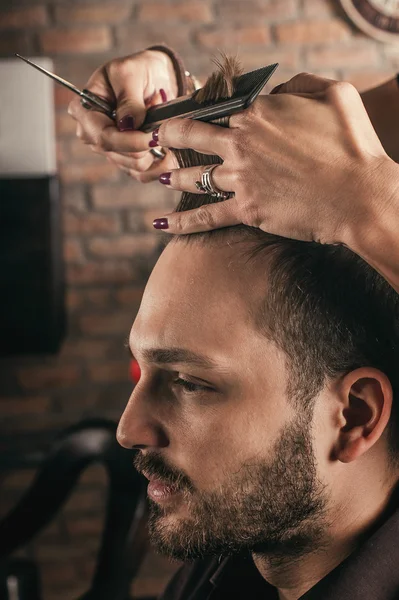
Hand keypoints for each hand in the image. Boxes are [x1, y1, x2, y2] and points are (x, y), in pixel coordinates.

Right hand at [68, 49, 177, 181]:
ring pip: (135, 167)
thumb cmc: (138, 71)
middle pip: (119, 155)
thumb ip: (128, 99)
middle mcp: (92, 134)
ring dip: (155, 148)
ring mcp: (109, 150)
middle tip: (160, 117)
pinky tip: (168, 146)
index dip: (130, 142)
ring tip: (161, 123)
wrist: (155, 78)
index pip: (103, 137)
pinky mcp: (127, 161)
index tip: (154, 137)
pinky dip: (160, 162)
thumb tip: (127, 124)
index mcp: (85, 110)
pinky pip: (144, 174)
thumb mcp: (130, 73)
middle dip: (146, 142)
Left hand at [152, 73, 392, 244]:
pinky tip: (158, 225)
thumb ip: (301, 84)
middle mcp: (242, 143)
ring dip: (173, 176)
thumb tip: (278, 92)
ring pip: (195, 176)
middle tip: (155, 138)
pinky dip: (180, 223)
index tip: (202, 117)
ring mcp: (240, 178)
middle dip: (170, 135)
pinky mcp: (246, 209)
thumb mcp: (336, 94)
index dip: (213, 113)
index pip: (226, 111)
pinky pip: (205, 217)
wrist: (358, 195)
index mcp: (259, 113)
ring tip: (159, 177)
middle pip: (194, 135)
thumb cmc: (353, 145)